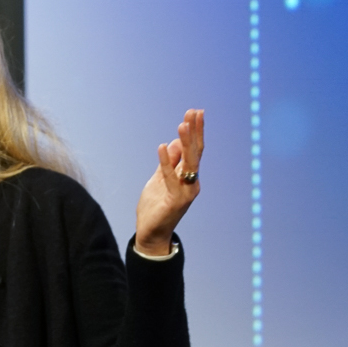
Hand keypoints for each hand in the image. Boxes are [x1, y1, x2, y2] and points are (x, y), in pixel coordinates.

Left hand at [134, 109, 204, 255]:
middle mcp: (191, 183)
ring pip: (188, 164)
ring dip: (185, 143)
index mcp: (187, 177)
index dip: (195, 131)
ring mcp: (186, 192)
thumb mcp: (158, 180)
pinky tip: (161, 147)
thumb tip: (173, 143)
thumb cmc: (156, 208)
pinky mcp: (175, 201)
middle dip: (194, 131)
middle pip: (195, 153)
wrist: (152, 234)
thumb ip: (167, 163)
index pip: (194, 150)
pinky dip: (166, 162)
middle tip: (194, 112)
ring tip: (182, 124)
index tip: (196, 112)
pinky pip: (170, 178)